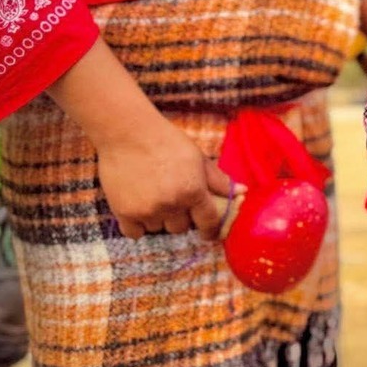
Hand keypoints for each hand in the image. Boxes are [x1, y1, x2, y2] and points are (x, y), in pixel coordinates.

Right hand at [96, 116, 234, 239]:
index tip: (209, 233)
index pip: (209, 222)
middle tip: (174, 199)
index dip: (211, 230)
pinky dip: (138, 225)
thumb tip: (242, 192)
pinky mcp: (124, 213)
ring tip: (153, 196)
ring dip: (159, 218)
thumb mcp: (198, 157)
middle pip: (181, 227)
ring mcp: (147, 210)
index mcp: (193, 190)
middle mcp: (171, 204)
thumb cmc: (166, 141)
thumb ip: (218, 179)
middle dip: (181, 217)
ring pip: (158, 228)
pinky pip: (135, 233)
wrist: (126, 133)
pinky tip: (139, 207)